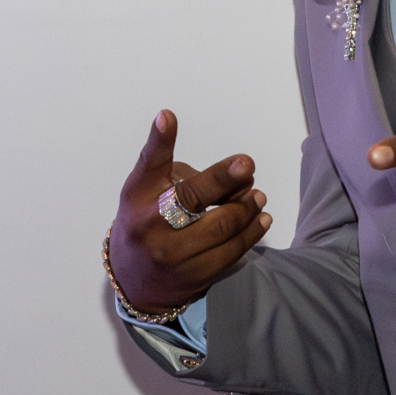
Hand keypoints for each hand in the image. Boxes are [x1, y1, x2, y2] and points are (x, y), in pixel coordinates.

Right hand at [108, 110, 271, 312]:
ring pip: (221, 226)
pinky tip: (261, 219)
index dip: (159, 139)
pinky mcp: (192, 275)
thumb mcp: (158, 191)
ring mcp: (171, 253)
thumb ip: (197, 179)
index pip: (149, 163)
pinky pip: (231, 252)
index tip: (167, 116)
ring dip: (247, 207)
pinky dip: (252, 232)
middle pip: (191, 197)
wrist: (135, 278)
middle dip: (223, 178)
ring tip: (258, 197)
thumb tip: (245, 177)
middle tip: (246, 165)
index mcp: (139, 194)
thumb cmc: (150, 220)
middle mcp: (151, 222)